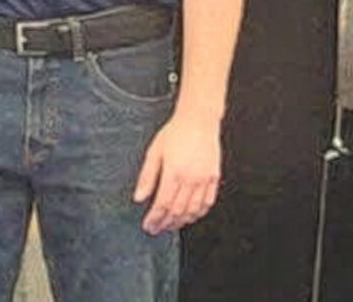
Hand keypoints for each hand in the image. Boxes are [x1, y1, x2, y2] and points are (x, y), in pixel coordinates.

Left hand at [132, 112, 220, 233]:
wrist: (199, 121)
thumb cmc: (175, 134)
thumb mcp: (154, 152)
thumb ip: (147, 177)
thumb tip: (138, 197)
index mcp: (174, 173)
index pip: (162, 204)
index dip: (154, 218)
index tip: (148, 226)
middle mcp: (191, 179)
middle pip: (178, 211)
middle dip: (166, 224)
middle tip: (157, 230)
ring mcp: (204, 180)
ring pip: (193, 210)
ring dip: (181, 222)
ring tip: (171, 226)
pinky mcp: (214, 178)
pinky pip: (208, 202)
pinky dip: (199, 213)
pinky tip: (190, 216)